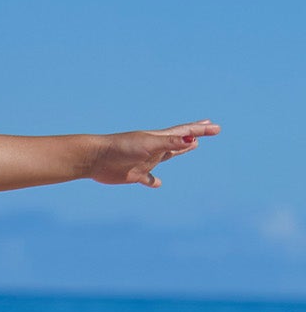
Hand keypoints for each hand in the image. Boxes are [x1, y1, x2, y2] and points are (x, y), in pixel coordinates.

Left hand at [89, 121, 219, 186]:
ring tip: (192, 146)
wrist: (96, 159)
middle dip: (195, 135)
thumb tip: (192, 139)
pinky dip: (154, 181)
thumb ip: (169, 142)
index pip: (184, 132)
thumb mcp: (149, 144)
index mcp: (158, 139)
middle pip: (179, 140)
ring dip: (180, 150)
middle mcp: (153, 148)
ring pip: (167, 156)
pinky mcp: (134, 174)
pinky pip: (148, 178)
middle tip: (208, 129)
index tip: (216, 127)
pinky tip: (157, 184)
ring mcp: (144, 161)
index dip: (201, 130)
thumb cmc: (121, 148)